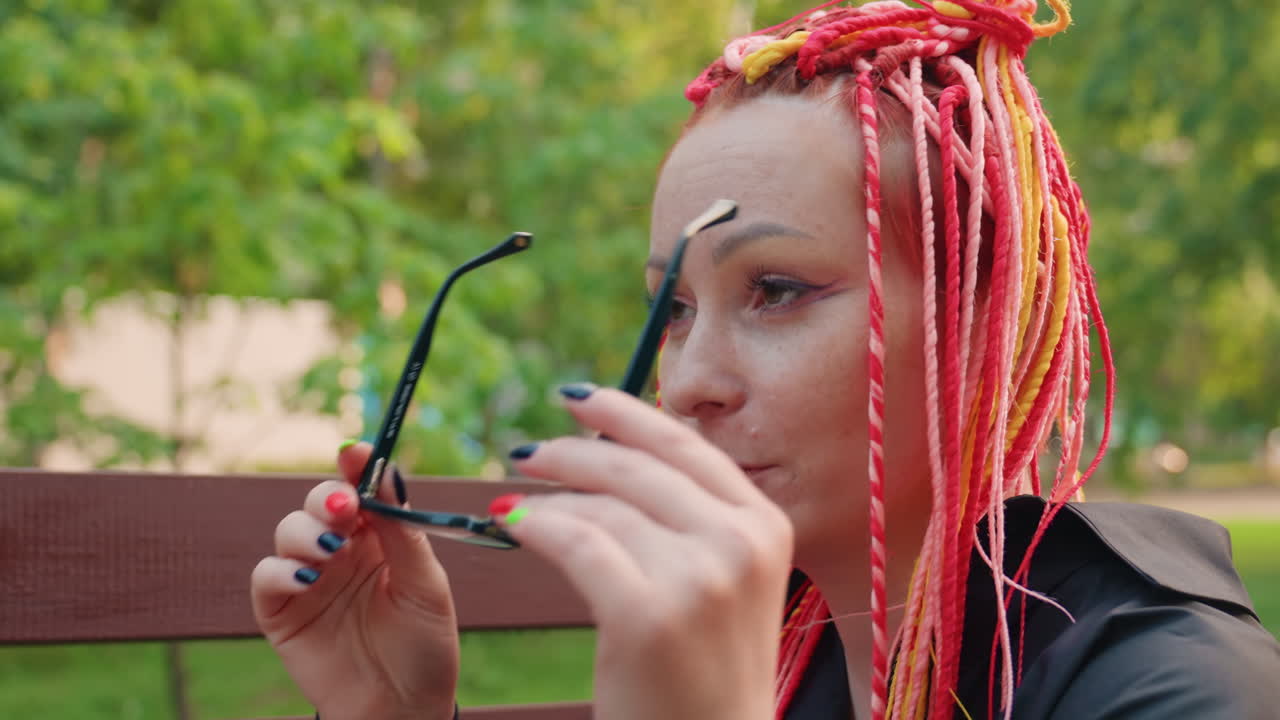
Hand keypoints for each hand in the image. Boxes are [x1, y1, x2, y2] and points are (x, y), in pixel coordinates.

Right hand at [250, 443, 459, 719]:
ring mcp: (310, 579)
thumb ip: (402, 533)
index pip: (362, 490)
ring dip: (306, 531)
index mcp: (381, 538)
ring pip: (290, 531)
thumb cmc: (424, 647)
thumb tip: (387, 475)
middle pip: (320, 502)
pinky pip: (267, 576)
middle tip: (343, 508)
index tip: (355, 453)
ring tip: (330, 551)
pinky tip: (306, 577)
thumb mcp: (425, 586)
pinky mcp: (282, 611)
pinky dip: (280, 569)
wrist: (401, 710)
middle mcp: (342, 551)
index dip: (356, 467)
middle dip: (327, 497)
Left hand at [501, 385, 793, 719]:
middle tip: (530, 450)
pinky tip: (513, 524)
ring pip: (605, 505)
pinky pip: (578, 545)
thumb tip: (617, 454)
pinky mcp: (651, 616)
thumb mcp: (725, 583)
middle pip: (640, 466)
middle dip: (574, 449)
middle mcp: (742, 542)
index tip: (579, 398)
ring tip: (515, 496)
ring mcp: (700, 578)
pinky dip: (538, 527)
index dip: (626, 412)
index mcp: (766, 525)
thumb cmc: (705, 673)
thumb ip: (692, 519)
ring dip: (549, 494)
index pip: (687, 446)